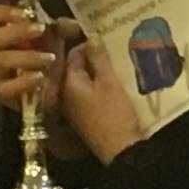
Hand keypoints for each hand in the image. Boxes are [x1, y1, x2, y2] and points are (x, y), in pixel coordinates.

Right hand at [0, 0, 60, 114]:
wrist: (57, 91)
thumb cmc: (48, 57)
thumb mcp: (55, 37)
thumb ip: (57, 25)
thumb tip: (62, 21)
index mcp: (2, 31)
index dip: (1, 11)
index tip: (25, 12)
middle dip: (17, 31)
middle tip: (40, 29)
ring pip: (1, 60)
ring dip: (28, 57)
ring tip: (50, 58)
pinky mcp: (0, 92)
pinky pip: (6, 87)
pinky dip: (25, 81)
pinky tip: (40, 77)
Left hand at [53, 35, 142, 164]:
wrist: (121, 152)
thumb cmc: (114, 114)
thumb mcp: (109, 83)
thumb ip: (99, 58)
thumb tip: (92, 36)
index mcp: (68, 83)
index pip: (73, 54)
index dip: (89, 44)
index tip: (108, 39)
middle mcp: (67, 94)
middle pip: (79, 68)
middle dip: (96, 58)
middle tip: (116, 50)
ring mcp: (75, 108)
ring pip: (86, 81)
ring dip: (100, 72)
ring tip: (119, 64)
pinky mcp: (86, 117)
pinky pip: (91, 94)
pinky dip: (102, 86)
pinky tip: (117, 83)